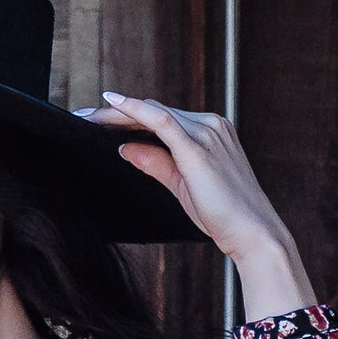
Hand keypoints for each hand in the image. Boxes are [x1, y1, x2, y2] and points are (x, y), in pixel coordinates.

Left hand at [76, 92, 317, 321]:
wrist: (253, 233)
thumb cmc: (223, 214)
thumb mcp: (182, 185)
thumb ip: (156, 163)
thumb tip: (125, 148)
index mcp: (210, 131)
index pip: (162, 117)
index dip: (130, 116)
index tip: (99, 119)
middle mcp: (210, 125)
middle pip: (155, 111)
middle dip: (117, 113)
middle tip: (83, 116)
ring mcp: (206, 133)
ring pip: (154, 113)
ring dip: (119, 113)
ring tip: (88, 117)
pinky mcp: (198, 149)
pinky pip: (161, 121)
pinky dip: (136, 110)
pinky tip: (114, 105)